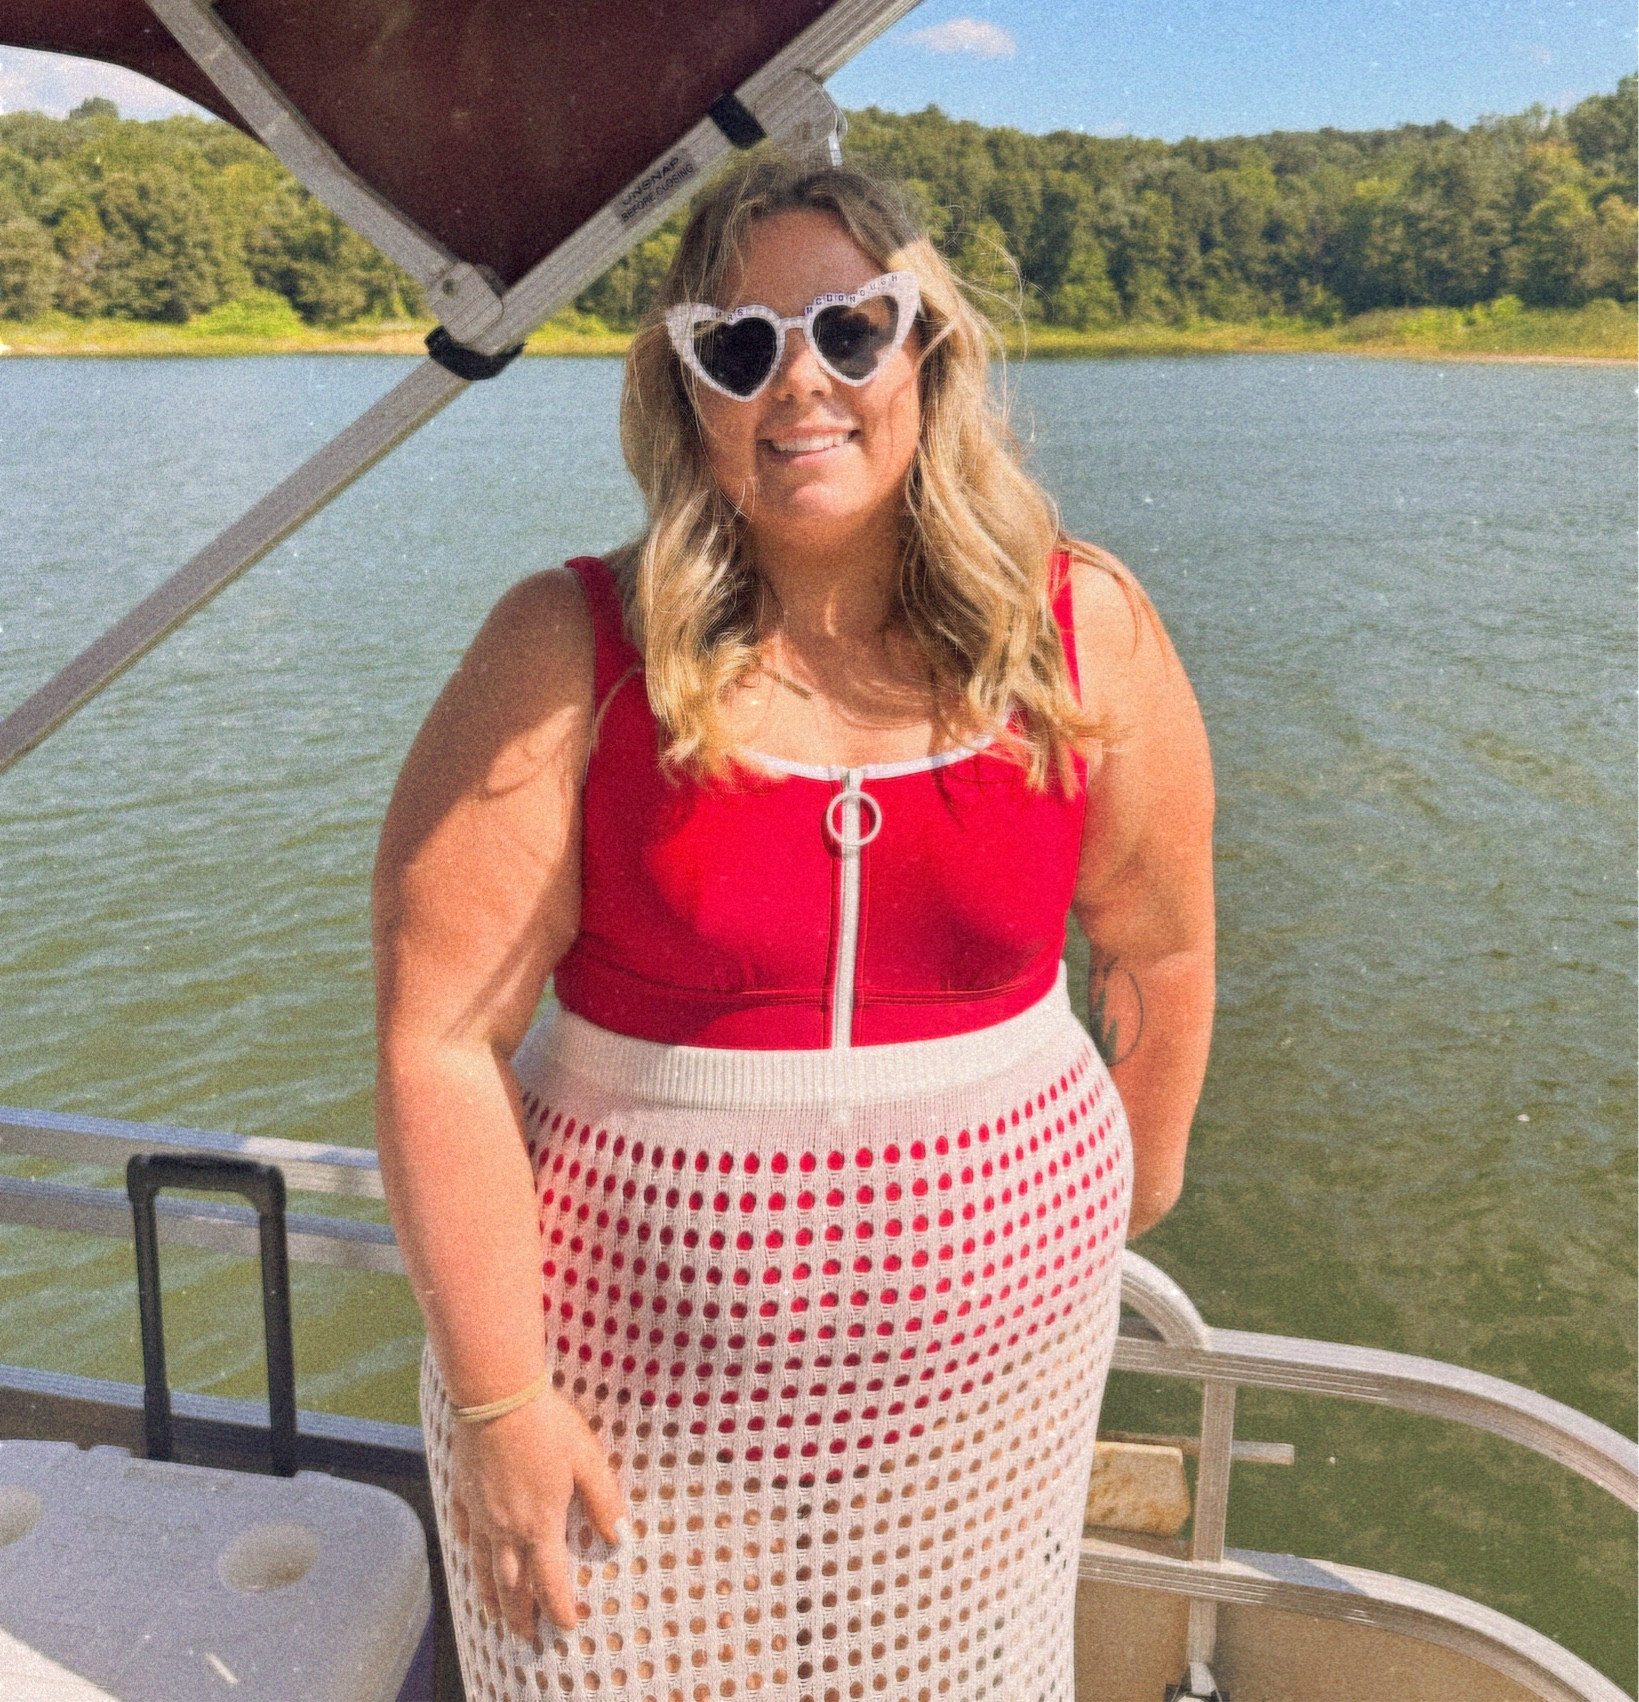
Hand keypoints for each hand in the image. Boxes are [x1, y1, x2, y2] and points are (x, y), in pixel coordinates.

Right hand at [448, 1386, 627, 1635]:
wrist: (496, 1397)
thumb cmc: (547, 1425)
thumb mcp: (587, 1459)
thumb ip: (603, 1500)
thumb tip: (620, 1537)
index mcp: (540, 1525)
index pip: (550, 1582)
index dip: (559, 1609)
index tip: (567, 1626)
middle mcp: (505, 1529)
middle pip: (511, 1586)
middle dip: (521, 1615)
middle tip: (526, 1637)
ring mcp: (480, 1514)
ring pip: (483, 1569)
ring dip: (492, 1598)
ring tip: (497, 1616)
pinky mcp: (463, 1493)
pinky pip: (465, 1536)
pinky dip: (470, 1558)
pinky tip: (472, 1561)